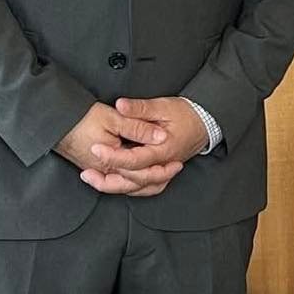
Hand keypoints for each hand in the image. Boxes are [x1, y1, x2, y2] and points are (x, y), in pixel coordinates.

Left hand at [76, 97, 209, 196]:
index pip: (135, 160)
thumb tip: (120, 105)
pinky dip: (129, 188)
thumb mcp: (163, 106)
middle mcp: (163, 164)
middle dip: (107, 179)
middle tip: (87, 173)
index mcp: (163, 150)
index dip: (113, 156)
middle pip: (133, 181)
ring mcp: (163, 170)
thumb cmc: (187, 114)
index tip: (96, 149)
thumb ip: (140, 108)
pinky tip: (114, 183)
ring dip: (115, 187)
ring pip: (138, 188)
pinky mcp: (162, 171)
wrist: (206, 121)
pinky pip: (145, 188)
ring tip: (94, 180)